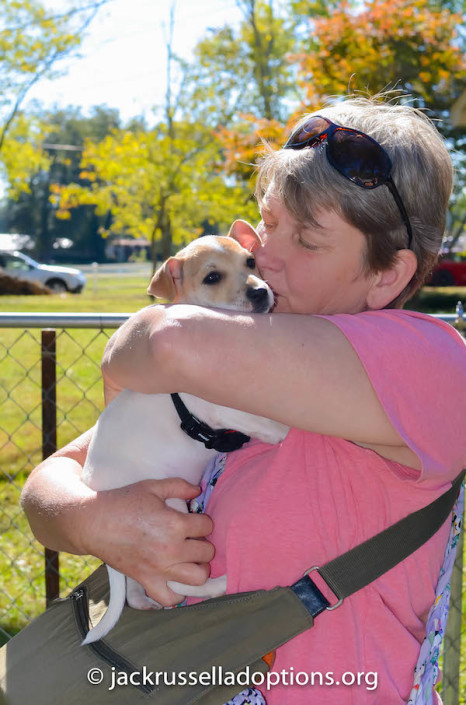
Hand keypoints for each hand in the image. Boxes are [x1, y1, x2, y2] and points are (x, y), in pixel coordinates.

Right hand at [81, 477, 214, 606]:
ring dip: (199, 568)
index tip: (194, 520)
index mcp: (174, 523)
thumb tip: (198, 490)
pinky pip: (170, 599)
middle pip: (207, 553)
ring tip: (191, 559)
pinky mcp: (146, 581)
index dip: (203, 520)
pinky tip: (176, 580)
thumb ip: (179, 486)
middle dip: (203, 543)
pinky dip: (177, 594)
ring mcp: (159, 568)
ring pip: (198, 578)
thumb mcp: (152, 487)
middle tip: (192, 538)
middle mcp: (171, 549)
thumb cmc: (122, 502)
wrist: (93, 522)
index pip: (207, 526)